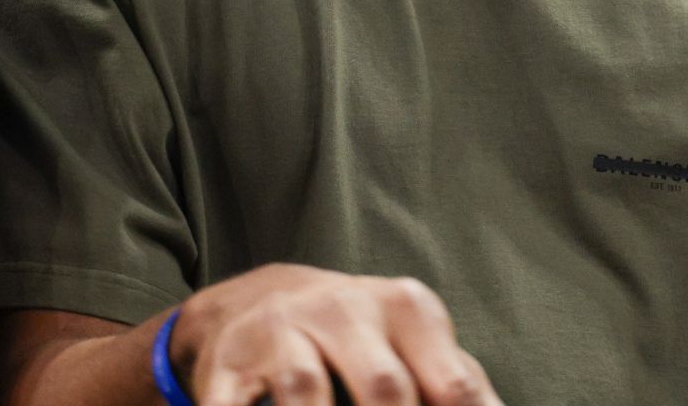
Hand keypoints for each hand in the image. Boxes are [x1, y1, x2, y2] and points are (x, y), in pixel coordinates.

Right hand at [169, 264, 501, 405]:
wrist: (258, 298)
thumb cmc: (362, 337)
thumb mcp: (416, 344)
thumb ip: (459, 385)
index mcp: (406, 309)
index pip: (452, 384)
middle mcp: (344, 310)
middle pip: (384, 387)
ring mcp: (281, 332)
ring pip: (306, 390)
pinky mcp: (227, 364)